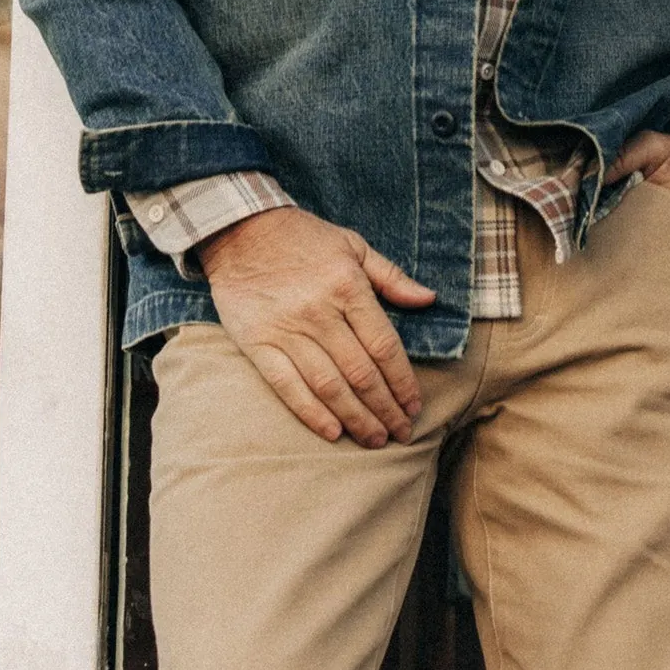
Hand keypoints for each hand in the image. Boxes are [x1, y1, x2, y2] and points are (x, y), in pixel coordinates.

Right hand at [196, 207, 435, 447]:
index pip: (384, 346)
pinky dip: (311, 413)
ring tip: (374, 439)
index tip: (414, 405)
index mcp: (347, 287)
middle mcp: (319, 313)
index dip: (402, 381)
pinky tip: (332, 431)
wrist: (240, 230)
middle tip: (402, 432)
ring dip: (356, 418)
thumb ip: (391, 276)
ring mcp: (287, 331)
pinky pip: (288, 386)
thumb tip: (429, 299)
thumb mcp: (353, 245)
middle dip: (385, 409)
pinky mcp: (258, 344)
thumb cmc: (303, 238)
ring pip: (329, 386)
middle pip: (361, 373)